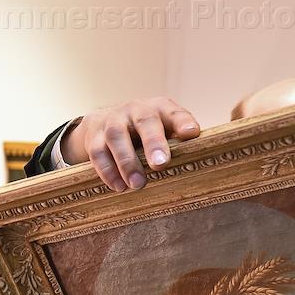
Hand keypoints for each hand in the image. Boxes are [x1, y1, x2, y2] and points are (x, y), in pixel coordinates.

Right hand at [61, 96, 199, 191]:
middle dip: (153, 142)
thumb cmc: (148, 132)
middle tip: (160, 164)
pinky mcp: (94, 135)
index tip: (192, 133)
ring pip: (117, 136)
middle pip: (145, 121)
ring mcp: (113, 120)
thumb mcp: (166, 131)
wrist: (106, 121)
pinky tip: (118, 186)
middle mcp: (136, 110)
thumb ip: (181, 143)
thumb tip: (200, 165)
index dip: (182, 122)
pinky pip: (98, 151)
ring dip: (127, 161)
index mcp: (161, 108)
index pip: (174, 112)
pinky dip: (107, 170)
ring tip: (137, 184)